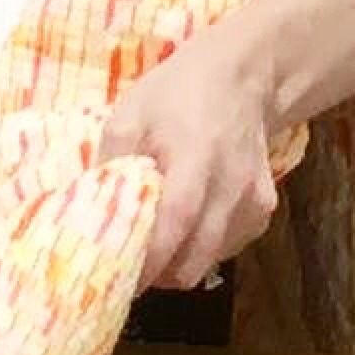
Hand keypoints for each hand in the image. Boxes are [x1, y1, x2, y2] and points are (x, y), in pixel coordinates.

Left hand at [97, 10, 280, 291]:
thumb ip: (113, 160)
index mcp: (194, 159)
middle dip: (161, 274)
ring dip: (182, 263)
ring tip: (155, 248)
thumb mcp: (130, 114)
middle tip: (130, 271)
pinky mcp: (264, 208)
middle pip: (196, 257)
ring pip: (214, 258)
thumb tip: (90, 207)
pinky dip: (204, 248)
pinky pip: (230, 245)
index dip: (149, 259)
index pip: (174, 224)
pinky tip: (185, 229)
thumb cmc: (176, 93)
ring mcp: (253, 200)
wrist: (241, 77)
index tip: (118, 277)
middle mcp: (230, 187)